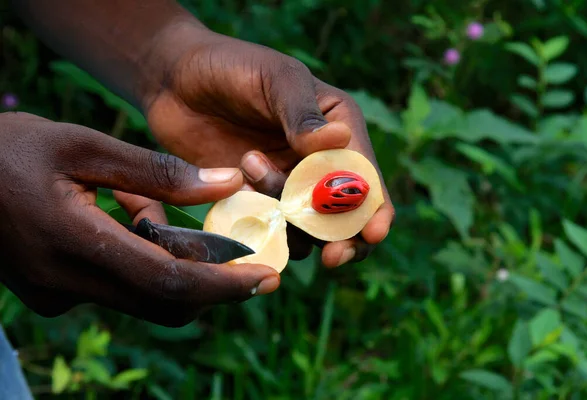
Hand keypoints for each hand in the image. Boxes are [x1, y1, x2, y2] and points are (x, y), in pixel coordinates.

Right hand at [0, 112, 279, 326]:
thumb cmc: (9, 150)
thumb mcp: (84, 145)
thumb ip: (158, 172)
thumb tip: (228, 183)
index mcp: (72, 241)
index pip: (168, 282)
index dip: (223, 286)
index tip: (265, 280)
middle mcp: (65, 282)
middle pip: (162, 300)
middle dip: (210, 282)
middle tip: (243, 250)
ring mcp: (56, 294)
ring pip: (141, 296)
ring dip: (173, 266)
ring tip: (166, 216)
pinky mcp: (53, 293)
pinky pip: (116, 287)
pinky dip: (141, 261)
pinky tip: (130, 222)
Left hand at [144, 31, 394, 266]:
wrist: (175, 81)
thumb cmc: (232, 67)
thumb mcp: (275, 81)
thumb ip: (302, 114)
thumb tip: (341, 140)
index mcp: (338, 128)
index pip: (366, 177)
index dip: (374, 209)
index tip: (372, 234)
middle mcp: (318, 163)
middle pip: (345, 217)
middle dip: (343, 238)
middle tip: (331, 256)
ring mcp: (286, 185)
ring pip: (305, 229)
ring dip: (286, 215)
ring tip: (249, 163)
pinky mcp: (255, 200)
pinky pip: (269, 229)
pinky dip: (261, 225)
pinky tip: (238, 191)